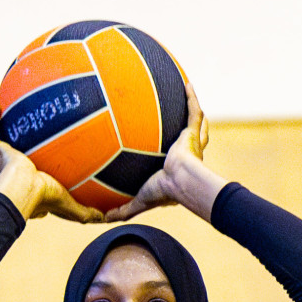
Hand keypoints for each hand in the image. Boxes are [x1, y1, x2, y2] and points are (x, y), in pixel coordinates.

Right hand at [0, 106, 103, 223]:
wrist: (23, 189)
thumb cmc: (44, 198)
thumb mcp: (70, 207)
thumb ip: (85, 213)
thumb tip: (104, 218)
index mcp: (26, 188)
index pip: (28, 183)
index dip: (33, 179)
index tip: (43, 174)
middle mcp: (9, 175)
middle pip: (6, 165)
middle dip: (8, 157)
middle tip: (18, 145)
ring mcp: (1, 162)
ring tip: (2, 120)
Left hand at [104, 82, 226, 221]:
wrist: (180, 181)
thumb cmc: (163, 191)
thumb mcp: (139, 201)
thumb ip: (124, 209)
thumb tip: (104, 218)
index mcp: (176, 168)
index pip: (176, 161)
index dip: (174, 158)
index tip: (167, 154)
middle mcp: (186, 154)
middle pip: (190, 141)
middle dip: (190, 133)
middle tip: (181, 124)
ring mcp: (191, 142)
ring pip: (196, 124)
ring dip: (194, 111)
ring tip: (187, 96)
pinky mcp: (192, 133)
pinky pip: (193, 111)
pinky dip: (191, 97)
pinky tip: (187, 84)